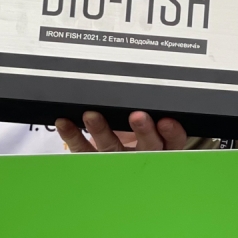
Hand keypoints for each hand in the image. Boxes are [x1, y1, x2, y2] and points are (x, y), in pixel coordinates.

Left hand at [55, 111, 187, 152]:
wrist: (115, 152)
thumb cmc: (137, 127)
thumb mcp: (150, 114)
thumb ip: (151, 103)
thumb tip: (146, 77)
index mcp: (162, 143)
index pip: (173, 141)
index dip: (172, 133)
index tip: (166, 121)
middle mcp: (142, 154)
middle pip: (147, 147)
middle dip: (143, 131)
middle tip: (137, 116)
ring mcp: (117, 159)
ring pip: (112, 149)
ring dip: (102, 131)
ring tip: (92, 116)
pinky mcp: (94, 161)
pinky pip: (83, 151)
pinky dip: (73, 136)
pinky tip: (65, 122)